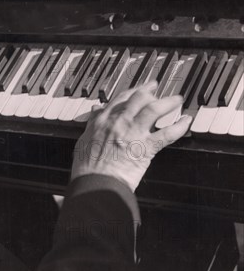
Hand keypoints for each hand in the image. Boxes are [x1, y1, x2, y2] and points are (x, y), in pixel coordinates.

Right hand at [71, 81, 191, 191]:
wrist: (96, 182)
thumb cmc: (88, 166)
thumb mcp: (84, 138)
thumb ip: (92, 122)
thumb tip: (95, 110)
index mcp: (103, 120)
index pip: (121, 99)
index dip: (133, 91)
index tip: (140, 89)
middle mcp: (119, 122)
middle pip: (138, 98)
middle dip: (150, 90)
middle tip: (158, 88)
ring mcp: (133, 133)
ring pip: (154, 109)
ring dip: (168, 102)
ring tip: (177, 99)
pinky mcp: (146, 147)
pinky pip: (167, 133)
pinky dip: (179, 126)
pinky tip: (186, 122)